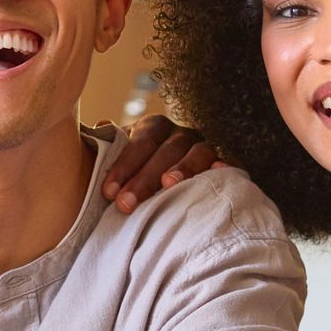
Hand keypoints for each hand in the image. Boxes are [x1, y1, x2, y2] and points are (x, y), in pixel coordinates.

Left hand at [99, 115, 221, 213]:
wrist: (170, 177)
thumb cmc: (141, 172)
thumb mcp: (124, 156)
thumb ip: (111, 147)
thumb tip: (100, 126)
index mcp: (154, 127)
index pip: (140, 142)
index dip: (123, 166)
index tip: (108, 192)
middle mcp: (181, 134)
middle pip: (166, 150)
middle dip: (144, 178)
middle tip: (126, 204)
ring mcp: (205, 146)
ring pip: (198, 151)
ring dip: (184, 167)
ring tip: (168, 185)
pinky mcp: (226, 161)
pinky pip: (230, 159)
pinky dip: (225, 164)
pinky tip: (218, 172)